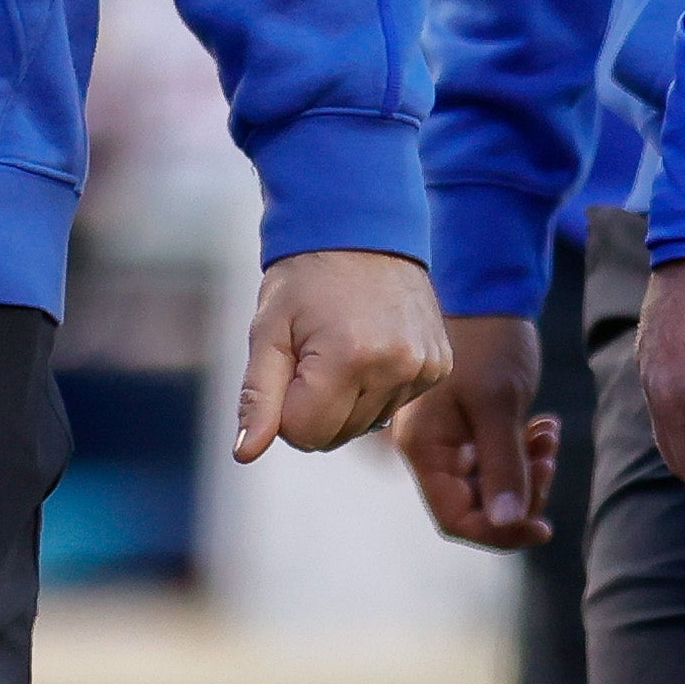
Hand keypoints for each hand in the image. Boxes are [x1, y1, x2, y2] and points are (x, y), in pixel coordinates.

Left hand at [234, 249, 448, 461]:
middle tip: (314, 352)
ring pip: (365, 426)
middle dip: (315, 406)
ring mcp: (424, 368)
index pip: (304, 435)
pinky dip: (375, 387)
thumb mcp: (268, 331)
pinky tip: (371, 347)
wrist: (365, 229)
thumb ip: (258, 397)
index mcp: (350, 357)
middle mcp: (396, 367)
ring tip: (344, 345)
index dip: (285, 408)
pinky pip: (393, 407)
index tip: (289, 365)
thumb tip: (245, 454)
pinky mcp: (439, 367)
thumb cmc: (307, 279)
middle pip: (336, 436)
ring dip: (346, 399)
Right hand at [392, 312, 562, 548]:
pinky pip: (500, 457)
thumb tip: (506, 524)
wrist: (489, 292)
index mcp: (426, 449)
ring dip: (527, 469)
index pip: (455, 518)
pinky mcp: (473, 425)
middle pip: (477, 505)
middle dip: (521, 492)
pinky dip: (525, 450)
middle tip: (549, 460)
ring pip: (494, 483)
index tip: (542, 526)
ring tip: (549, 436)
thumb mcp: (498, 404)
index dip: (497, 531)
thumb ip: (502, 466)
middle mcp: (433, 449)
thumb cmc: (486, 342)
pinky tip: (546, 425)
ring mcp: (452, 438)